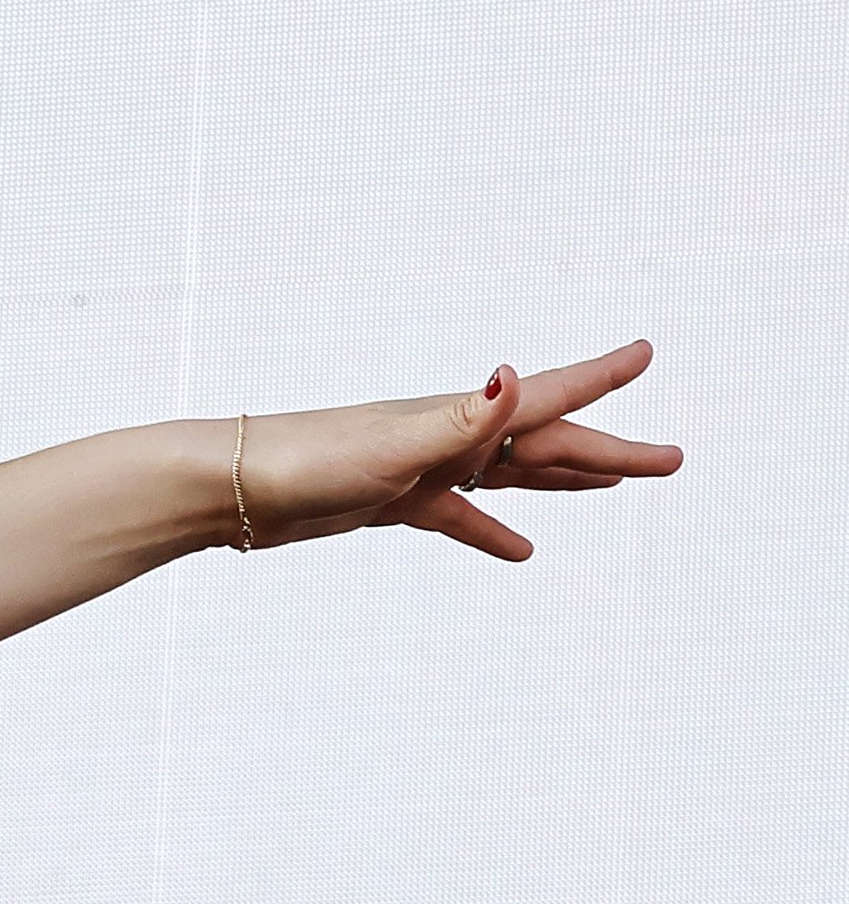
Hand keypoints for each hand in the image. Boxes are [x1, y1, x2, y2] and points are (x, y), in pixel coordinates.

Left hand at [239, 338, 683, 559]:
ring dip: (564, 478)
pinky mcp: (389, 502)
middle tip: (673, 460)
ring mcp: (420, 468)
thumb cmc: (305, 460)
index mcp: (457, 419)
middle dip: (609, 450)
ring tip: (616, 482)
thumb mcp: (392, 446)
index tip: (647, 352)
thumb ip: (460, 418)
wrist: (230, 487)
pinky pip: (457, 515)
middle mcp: (446, 435)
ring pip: (509, 474)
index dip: (599, 379)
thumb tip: (513, 375)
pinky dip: (492, 529)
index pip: (546, 398)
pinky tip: (522, 551)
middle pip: (545, 443)